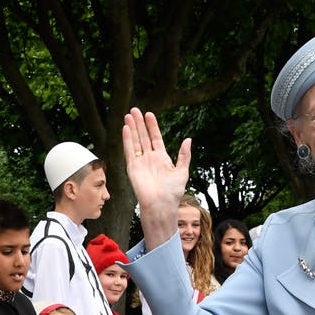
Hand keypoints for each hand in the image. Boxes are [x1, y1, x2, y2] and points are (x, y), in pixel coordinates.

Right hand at [123, 107, 191, 245]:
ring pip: (135, 141)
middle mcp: (149, 158)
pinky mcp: (132, 168)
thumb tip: (188, 139)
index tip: (149, 114)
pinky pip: (129, 151)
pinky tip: (126, 128)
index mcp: (162, 158)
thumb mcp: (182, 171)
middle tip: (134, 110)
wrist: (161, 205)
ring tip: (128, 115)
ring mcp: (140, 162)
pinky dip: (127, 139)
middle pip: (143, 137)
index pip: (155, 138)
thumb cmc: (173, 192)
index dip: (152, 126)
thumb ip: (184, 155)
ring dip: (132, 128)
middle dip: (139, 123)